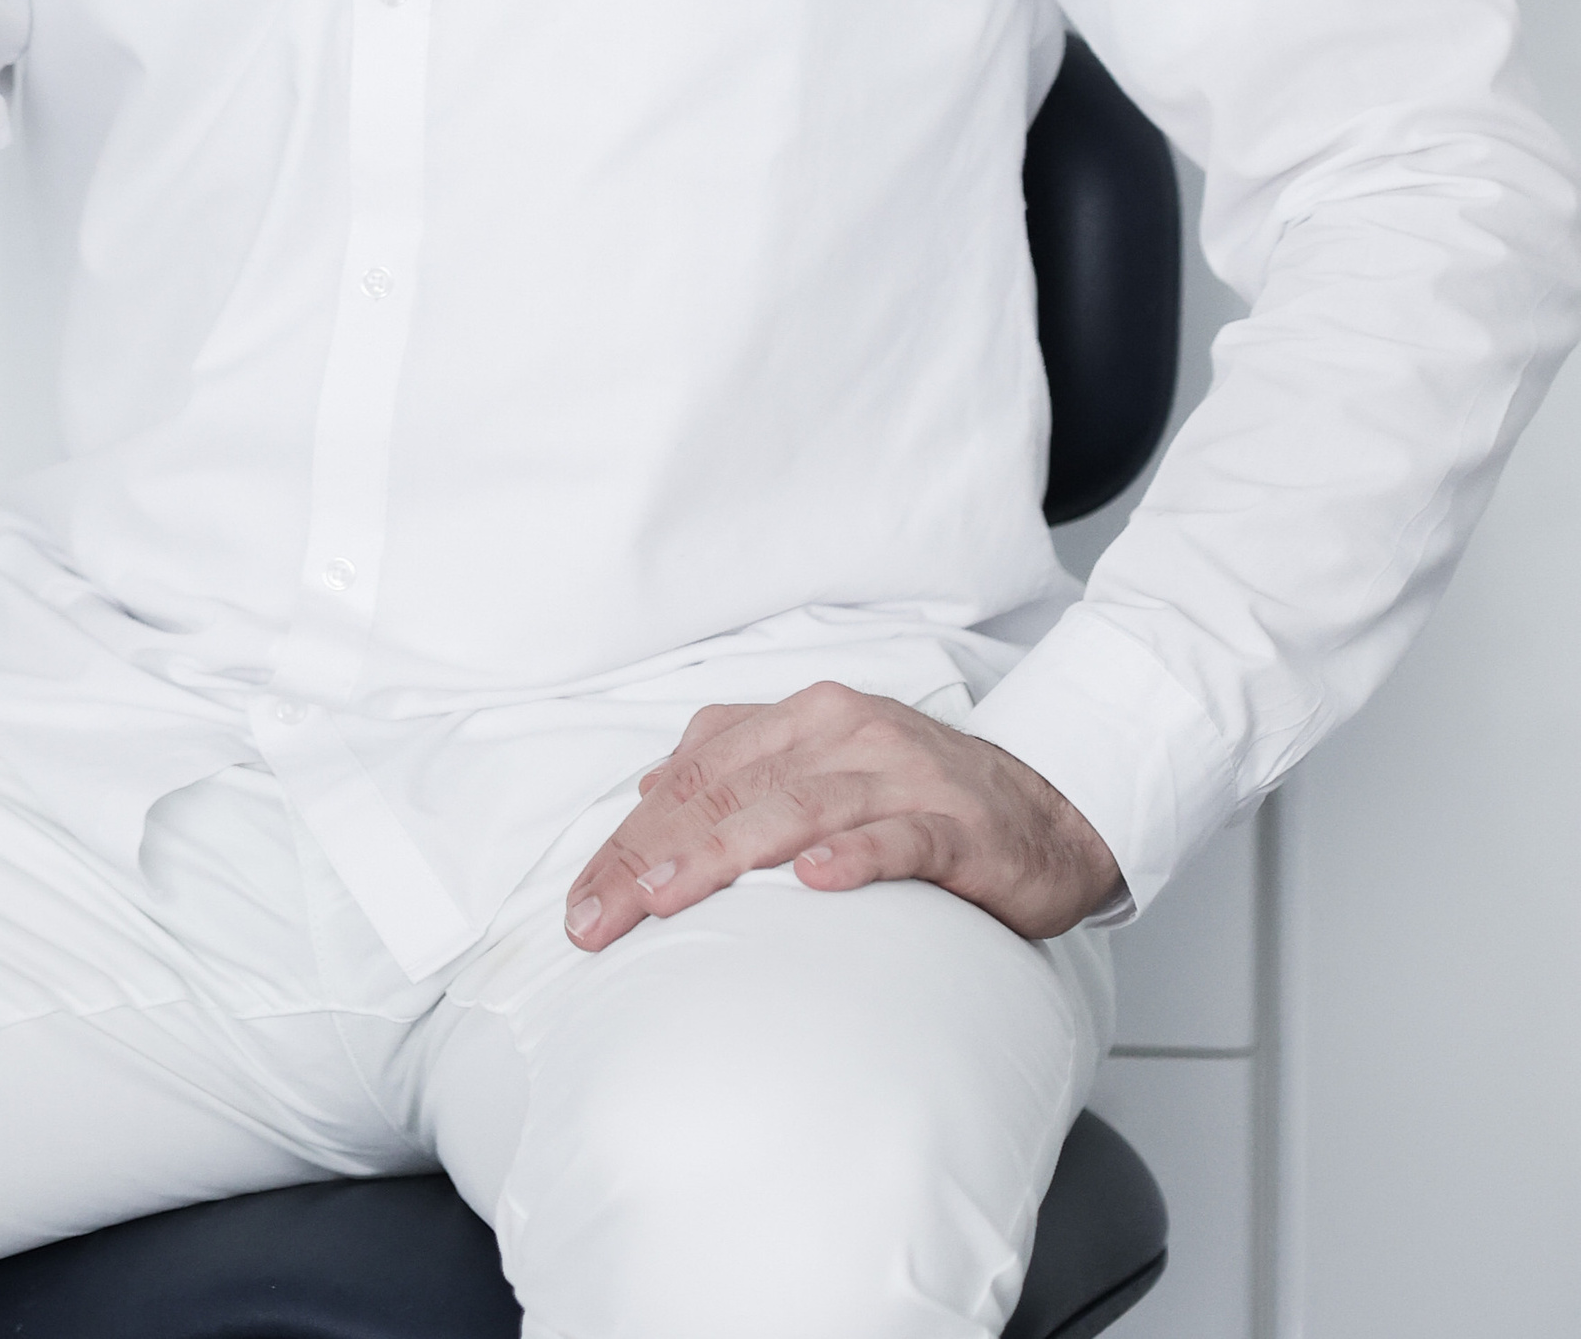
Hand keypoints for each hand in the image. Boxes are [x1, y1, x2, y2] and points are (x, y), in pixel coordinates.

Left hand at [563, 682, 1120, 950]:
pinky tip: (814, 883)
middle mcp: (845, 734)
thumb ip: (741, 764)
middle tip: (600, 916)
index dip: (631, 836)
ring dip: (727, 851)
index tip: (584, 902)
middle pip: (730, 790)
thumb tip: (650, 789)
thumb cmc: (923, 796)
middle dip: (653, 854)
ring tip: (668, 893)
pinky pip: (898, 838)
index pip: (696, 775)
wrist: (1050, 811)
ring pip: (799, 808)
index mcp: (805, 719)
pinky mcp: (956, 827)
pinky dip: (855, 858)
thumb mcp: (823, 765)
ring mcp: (902, 777)